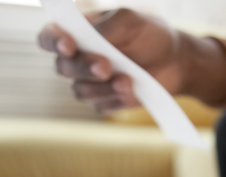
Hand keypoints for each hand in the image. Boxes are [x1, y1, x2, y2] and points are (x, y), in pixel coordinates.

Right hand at [38, 8, 225, 111]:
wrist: (176, 60)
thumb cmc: (150, 34)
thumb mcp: (131, 21)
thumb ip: (109, 27)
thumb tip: (89, 38)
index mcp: (78, 33)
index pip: (49, 37)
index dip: (53, 41)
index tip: (69, 45)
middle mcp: (79, 59)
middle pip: (63, 68)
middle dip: (84, 68)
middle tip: (106, 66)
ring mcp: (91, 83)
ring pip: (81, 91)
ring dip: (103, 87)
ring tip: (127, 80)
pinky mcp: (105, 101)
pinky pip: (100, 105)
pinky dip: (116, 99)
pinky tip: (132, 90)